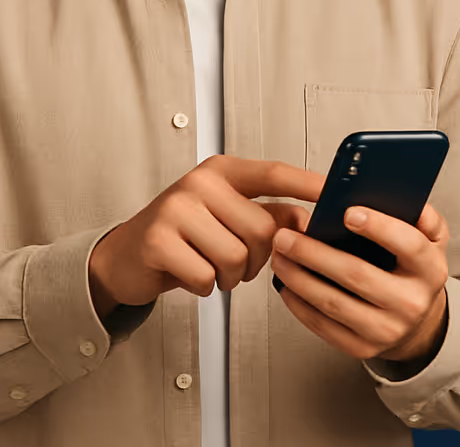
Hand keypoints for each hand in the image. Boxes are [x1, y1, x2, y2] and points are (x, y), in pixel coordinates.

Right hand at [89, 156, 322, 312]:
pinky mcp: (159, 240)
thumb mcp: (226, 217)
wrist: (126, 257)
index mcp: (221, 173)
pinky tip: (190, 274)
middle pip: (261, 229)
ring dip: (229, 277)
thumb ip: (268, 215)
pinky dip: (204, 287)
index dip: (306, 183)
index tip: (333, 191)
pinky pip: (207, 276)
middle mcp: (199, 183)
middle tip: (234, 262)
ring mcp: (176, 208)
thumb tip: (308, 221)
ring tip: (210, 267)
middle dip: (255, 260)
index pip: (272, 173)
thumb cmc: (181, 237)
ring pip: (236, 257)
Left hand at [270, 202, 450, 364]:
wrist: (416, 322)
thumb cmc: (412, 272)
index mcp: (430, 270)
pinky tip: (286, 285)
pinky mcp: (362, 348)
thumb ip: (422, 217)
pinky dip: (299, 304)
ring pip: (333, 302)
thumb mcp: (430, 240)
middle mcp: (411, 303)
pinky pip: (323, 326)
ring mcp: (386, 330)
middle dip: (314, 252)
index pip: (408, 246)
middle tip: (285, 235)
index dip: (379, 227)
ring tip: (279, 256)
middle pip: (356, 274)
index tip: (348, 212)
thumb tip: (400, 197)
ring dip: (298, 277)